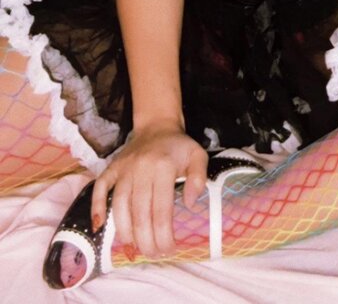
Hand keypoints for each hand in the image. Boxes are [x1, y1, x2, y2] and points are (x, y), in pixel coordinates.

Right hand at [90, 121, 207, 258]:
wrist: (156, 126)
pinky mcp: (111, 168)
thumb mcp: (198, 155)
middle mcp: (141, 168)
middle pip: (140, 213)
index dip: (164, 234)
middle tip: (153, 254)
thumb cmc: (178, 147)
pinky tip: (98, 227)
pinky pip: (99, 188)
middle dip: (146, 240)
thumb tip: (189, 203)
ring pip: (119, 205)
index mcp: (163, 167)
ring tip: (135, 249)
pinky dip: (96, 207)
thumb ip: (198, 177)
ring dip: (125, 232)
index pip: (161, 210)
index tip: (169, 249)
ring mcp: (123, 169)